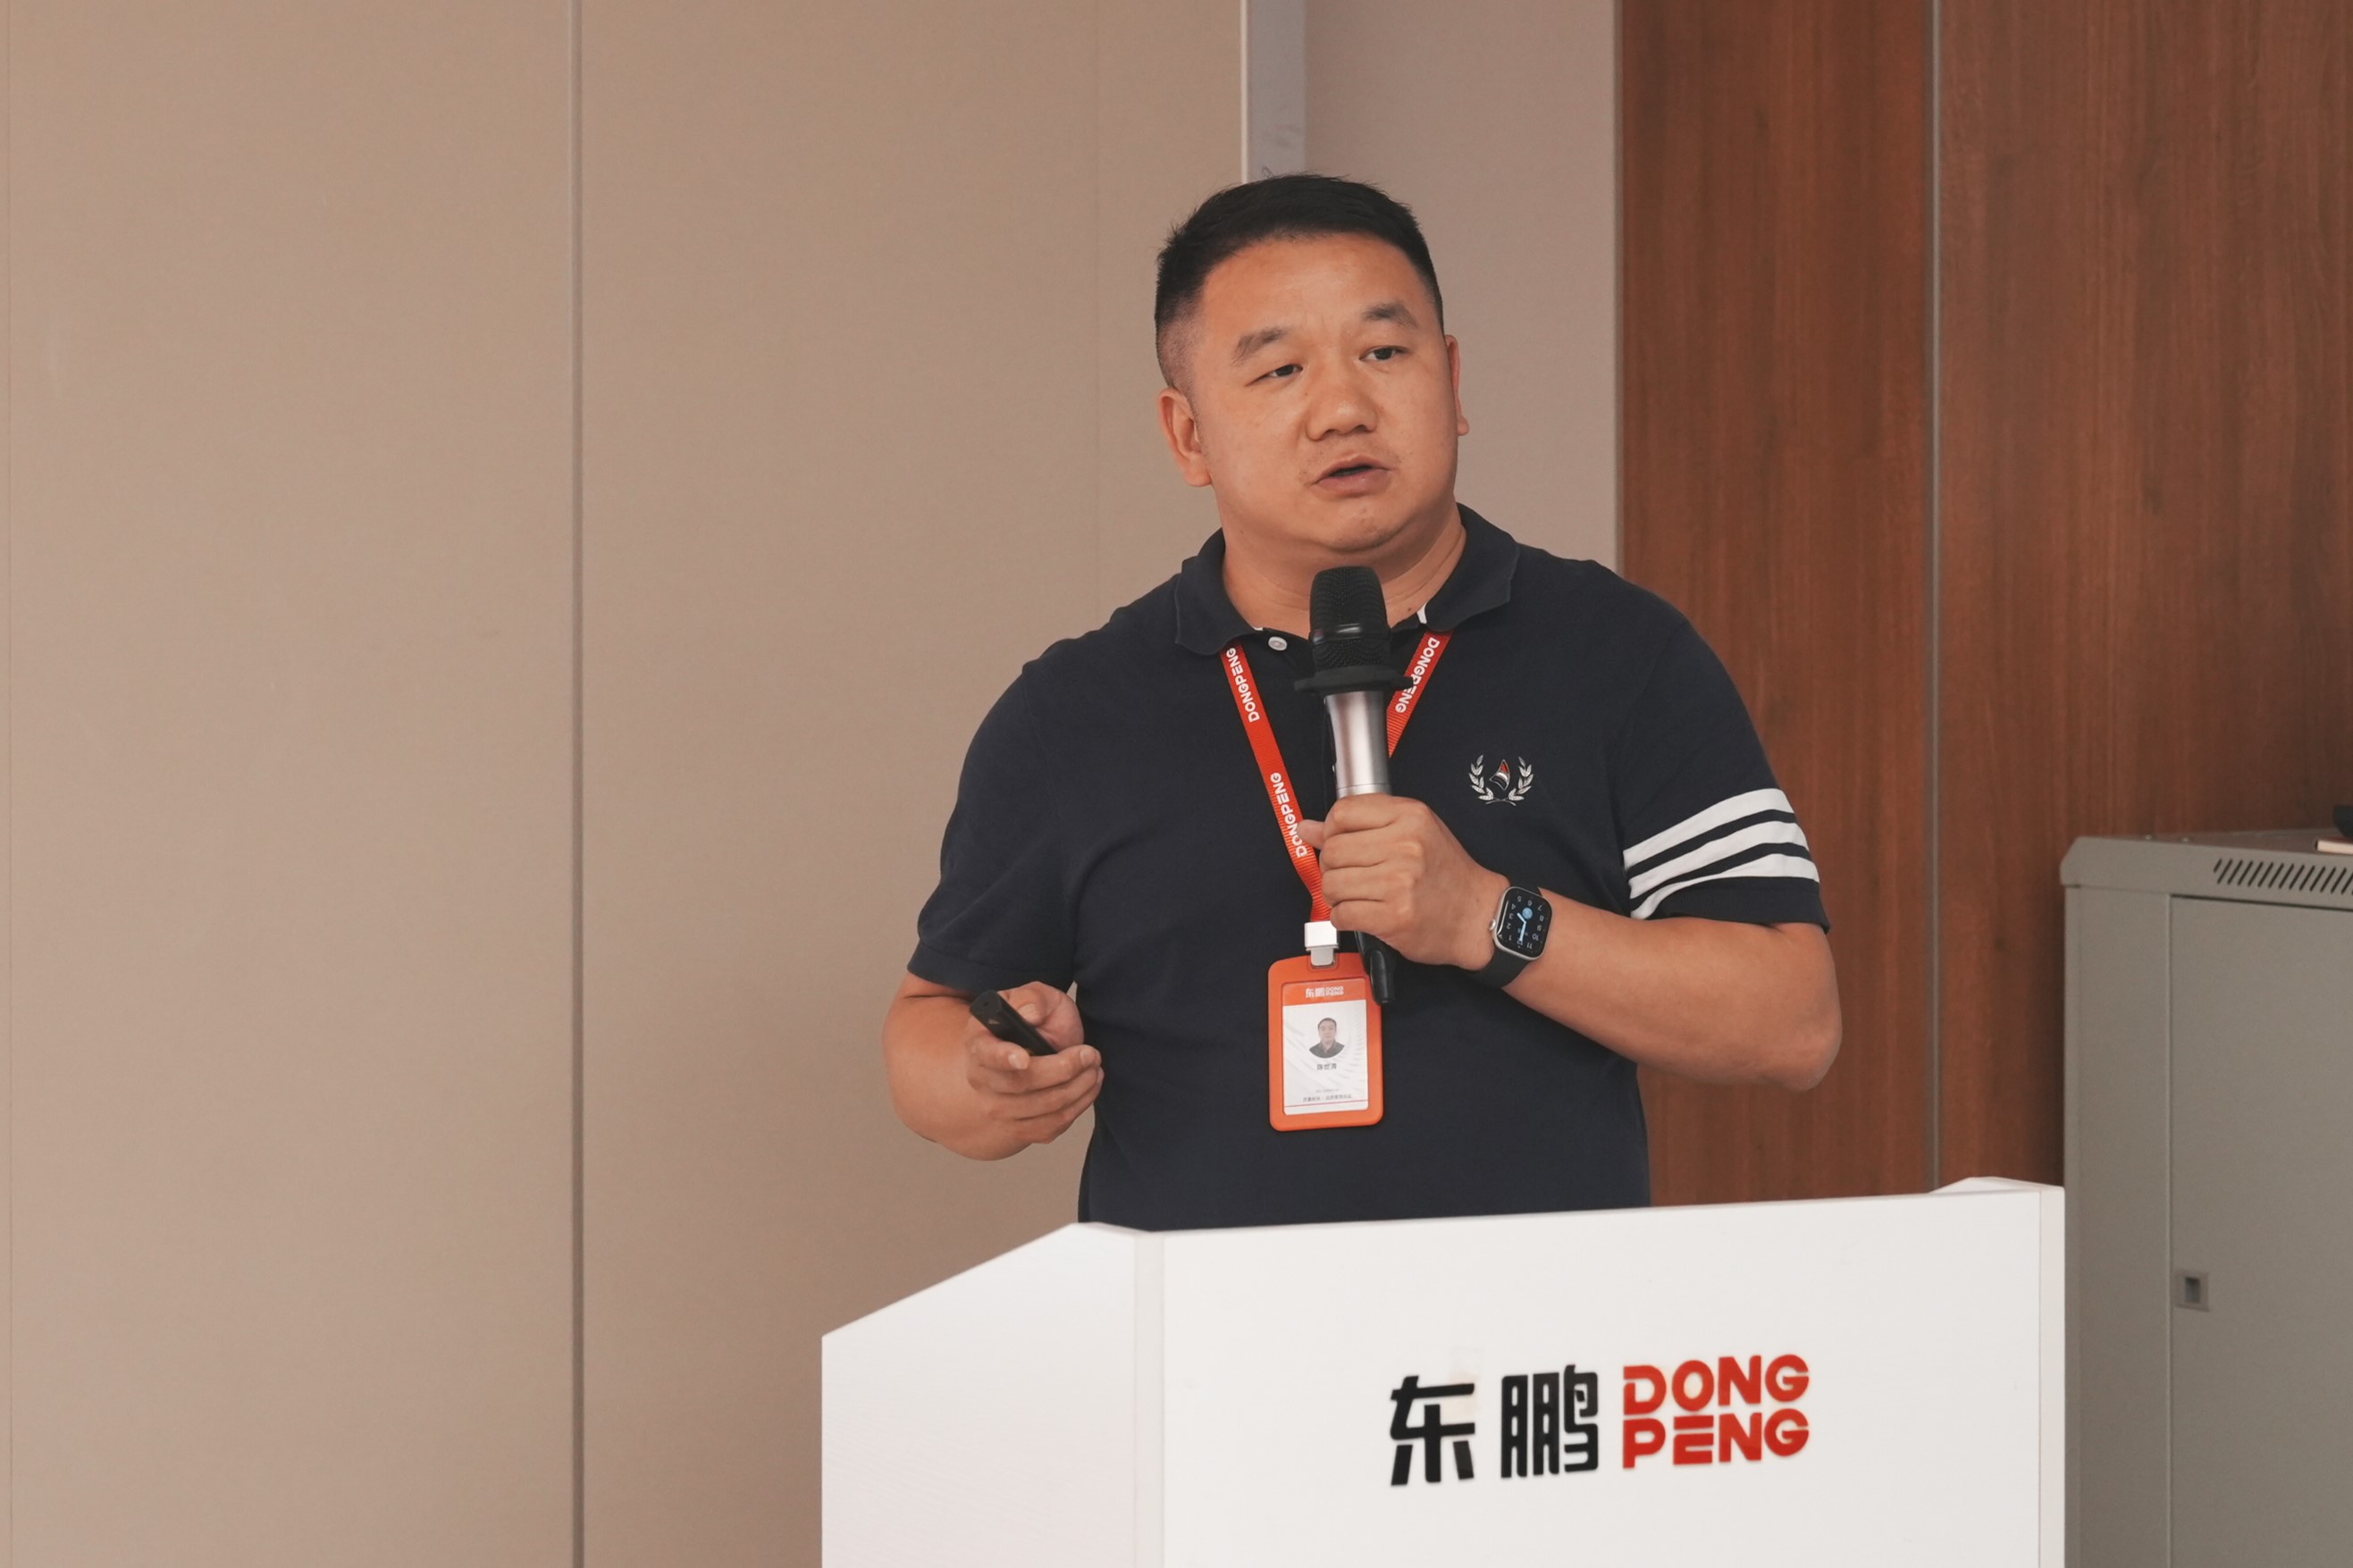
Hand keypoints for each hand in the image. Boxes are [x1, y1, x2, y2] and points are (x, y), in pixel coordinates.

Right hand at [960, 982, 1102, 1146]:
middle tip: (1090, 1054)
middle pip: (1020, 1085)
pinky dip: (1076, 1108)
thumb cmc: (1035, 1021)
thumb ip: (1032, 998)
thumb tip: (1030, 1014)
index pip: (986, 1054)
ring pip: (1040, 1109)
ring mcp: (998, 1108)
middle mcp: (982, 1079)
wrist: (1035, 1051)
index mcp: (979, 1042)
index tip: (1024, 1058)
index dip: (1003, 1058)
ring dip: (1076, 1089)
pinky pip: (1050, 1126)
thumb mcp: (1036, 996)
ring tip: (1094, 1068)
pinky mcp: (1019, 1128)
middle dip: (1062, 1070)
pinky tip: (1088, 1088)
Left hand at [1301, 796, 1507, 970]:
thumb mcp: (1413, 832)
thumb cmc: (1445, 874)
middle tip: (1350, 874)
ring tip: (1357, 895)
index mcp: (1410, 816)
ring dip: (1336, 895)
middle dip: (1333, 867)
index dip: (1331, 830)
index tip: (1339, 842)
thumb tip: (1307, 827)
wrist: (1477, 916)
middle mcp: (1405, 845)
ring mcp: (1399, 882)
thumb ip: (1362, 825)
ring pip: (1332, 884)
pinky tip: (1361, 913)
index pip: (1343, 813)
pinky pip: (1341, 914)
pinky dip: (1343, 917)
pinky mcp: (1393, 917)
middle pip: (1333, 850)